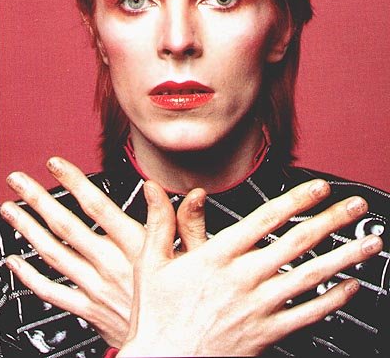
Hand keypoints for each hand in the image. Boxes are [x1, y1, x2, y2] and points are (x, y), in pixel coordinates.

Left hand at [0, 158, 206, 346]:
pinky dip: (29, 277)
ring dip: (28, 230)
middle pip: (67, 227)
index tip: (56, 165)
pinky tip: (15, 263)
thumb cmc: (183, 302)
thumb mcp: (196, 259)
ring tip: (11, 210)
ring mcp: (95, 287)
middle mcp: (109, 264)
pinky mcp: (87, 308)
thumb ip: (189, 225)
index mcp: (135, 247)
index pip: (98, 207)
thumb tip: (192, 196)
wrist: (170, 347)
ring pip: (53, 254)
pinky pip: (51, 292)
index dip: (74, 183)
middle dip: (39, 200)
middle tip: (19, 181)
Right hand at [119, 179, 382, 356]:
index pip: (265, 219)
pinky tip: (350, 288)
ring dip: (343, 257)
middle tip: (356, 206)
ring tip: (369, 243)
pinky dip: (331, 300)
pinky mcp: (267, 332)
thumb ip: (160, 223)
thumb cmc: (157, 316)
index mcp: (217, 256)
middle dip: (331, 221)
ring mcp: (259, 306)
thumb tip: (154, 190)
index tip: (319, 187)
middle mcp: (244, 277)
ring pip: (310, 277)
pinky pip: (306, 314)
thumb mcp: (152, 263)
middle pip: (296, 243)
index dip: (296, 200)